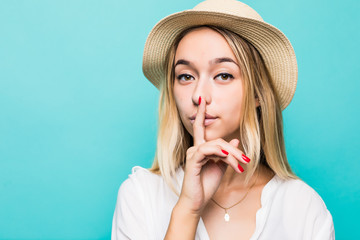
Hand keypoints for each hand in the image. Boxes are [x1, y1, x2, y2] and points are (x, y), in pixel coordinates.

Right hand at [177, 97, 249, 215]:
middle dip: (233, 150)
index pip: (200, 127)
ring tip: (240, 166)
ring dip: (231, 155)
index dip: (202, 113)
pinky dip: (219, 152)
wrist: (196, 202)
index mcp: (201, 149)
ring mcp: (193, 154)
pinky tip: (226, 157)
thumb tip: (235, 141)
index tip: (202, 100)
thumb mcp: (221, 167)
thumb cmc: (206, 185)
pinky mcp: (192, 161)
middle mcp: (195, 148)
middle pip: (217, 139)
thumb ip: (226, 155)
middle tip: (246, 160)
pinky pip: (207, 151)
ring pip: (216, 145)